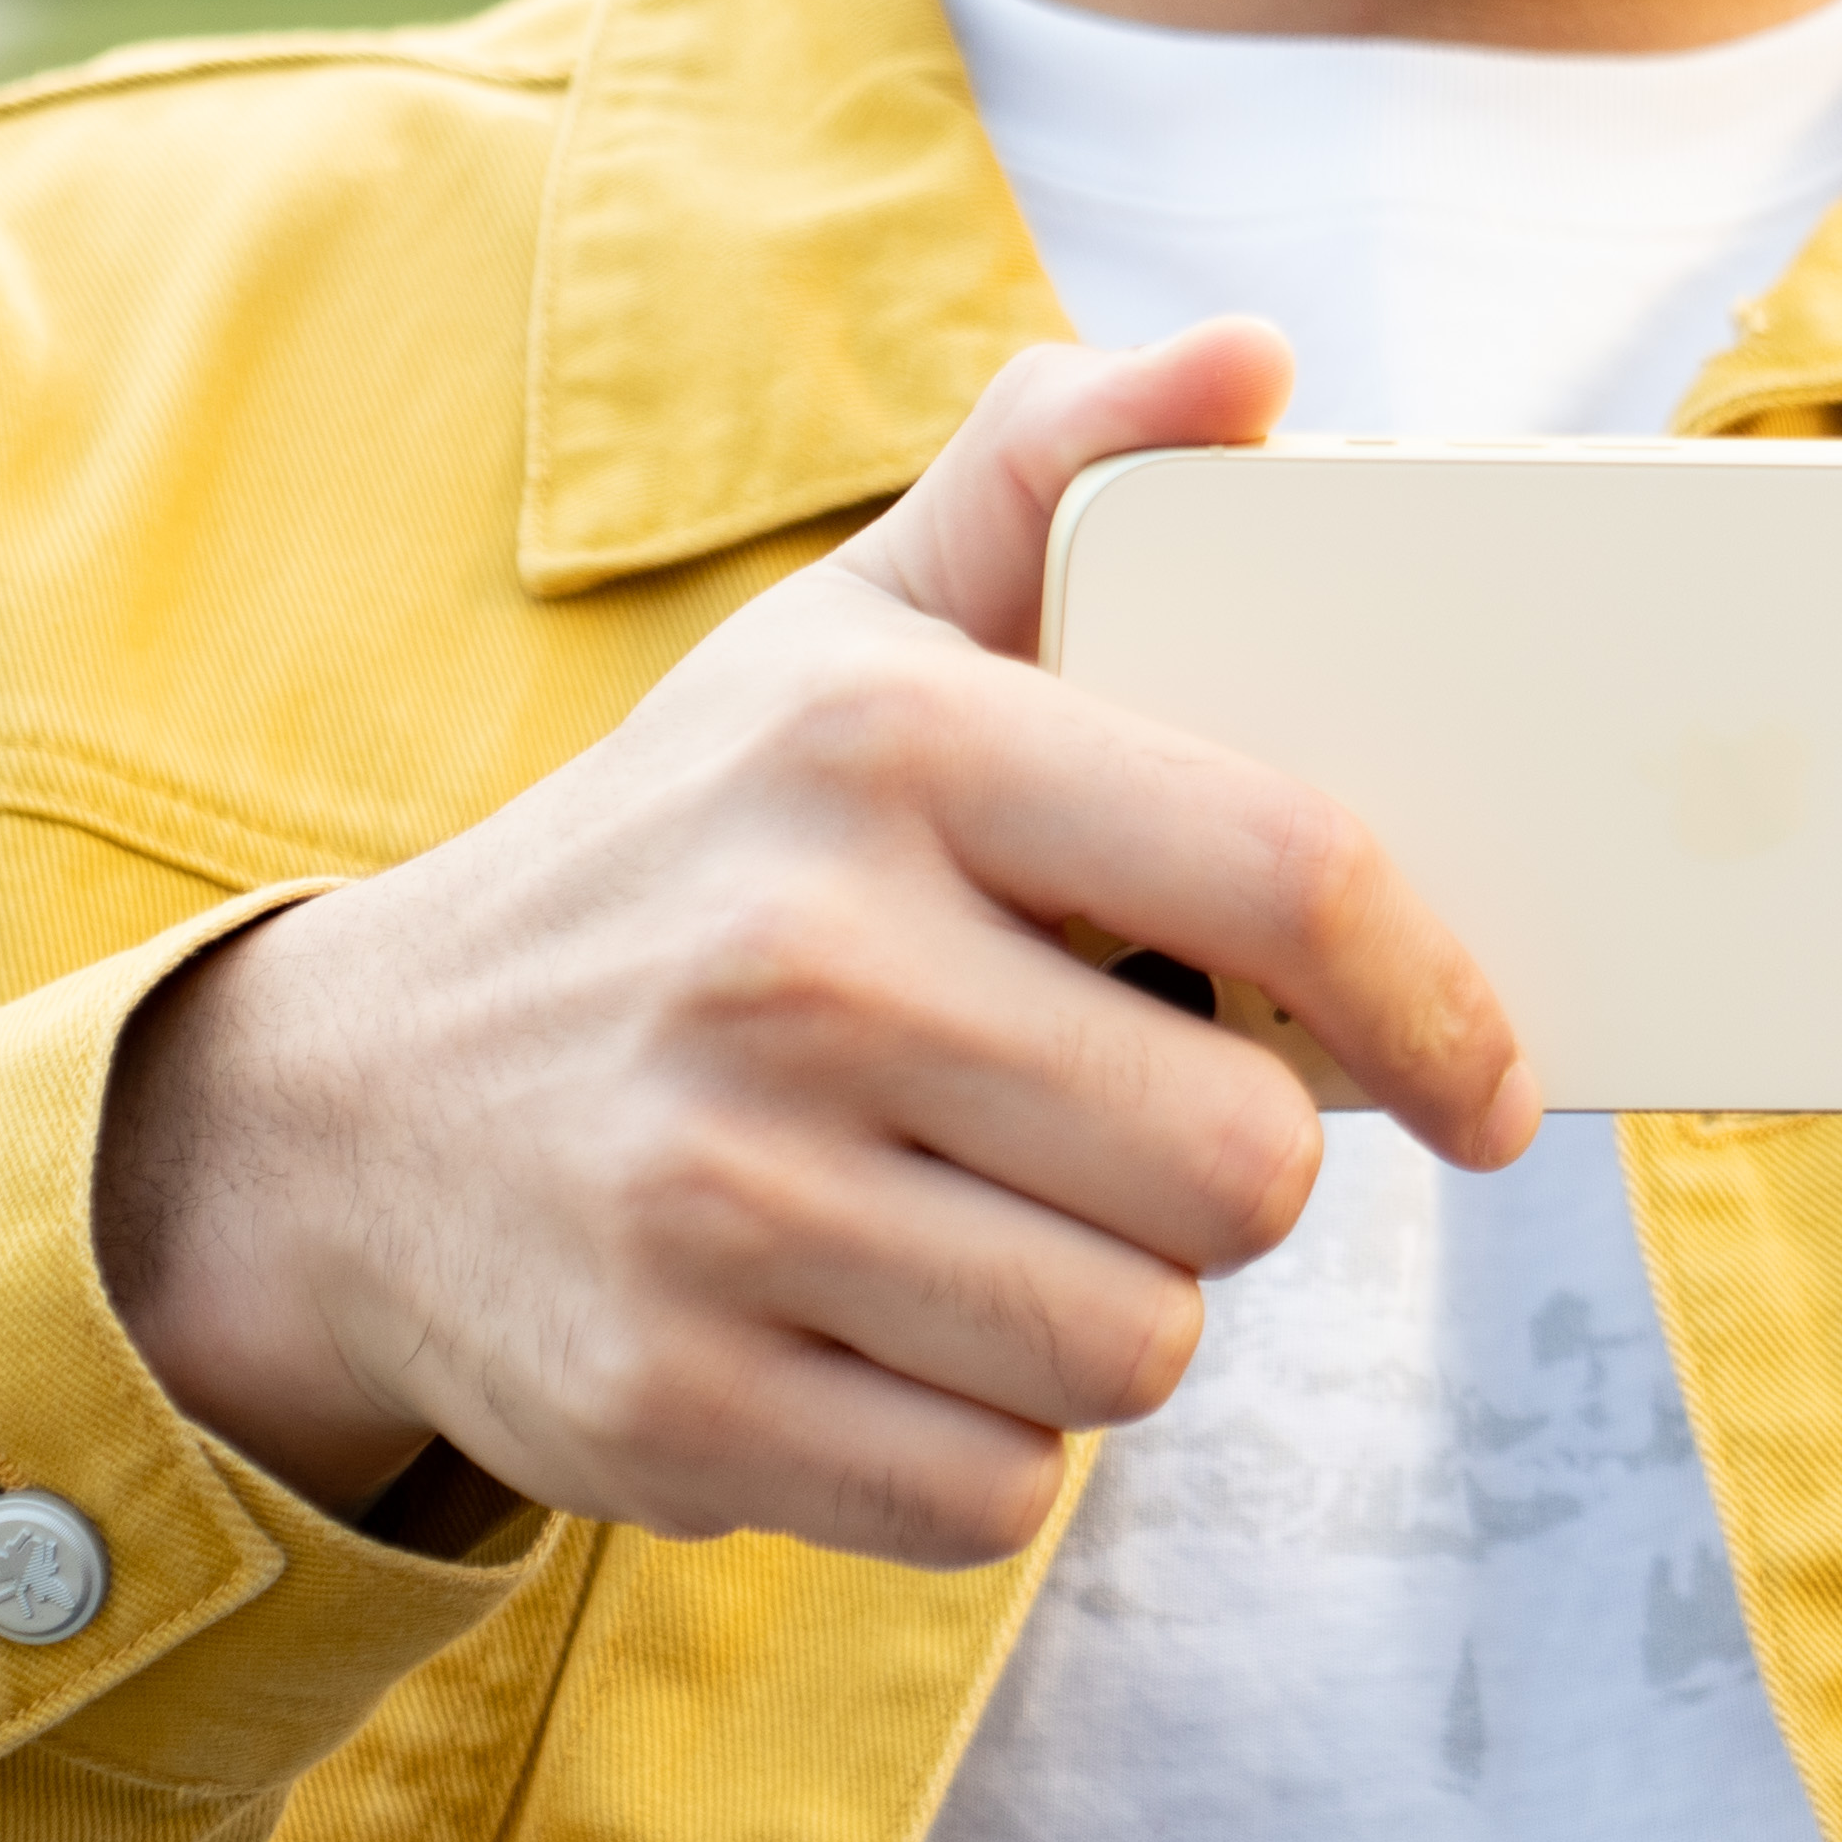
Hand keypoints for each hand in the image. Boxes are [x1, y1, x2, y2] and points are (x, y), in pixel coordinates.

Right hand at [95, 321, 1531, 1561]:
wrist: (351, 1110)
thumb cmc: (692, 856)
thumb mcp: (846, 639)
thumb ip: (1057, 471)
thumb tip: (1256, 353)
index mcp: (884, 748)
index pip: (1285, 873)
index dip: (1441, 998)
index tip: (1491, 1079)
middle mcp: (798, 960)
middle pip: (1244, 1165)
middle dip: (1233, 1172)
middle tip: (1134, 1125)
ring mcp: (720, 1191)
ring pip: (1133, 1344)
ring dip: (1112, 1309)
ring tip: (996, 1215)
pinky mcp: (667, 1397)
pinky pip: (996, 1489)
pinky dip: (985, 1439)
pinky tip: (890, 1329)